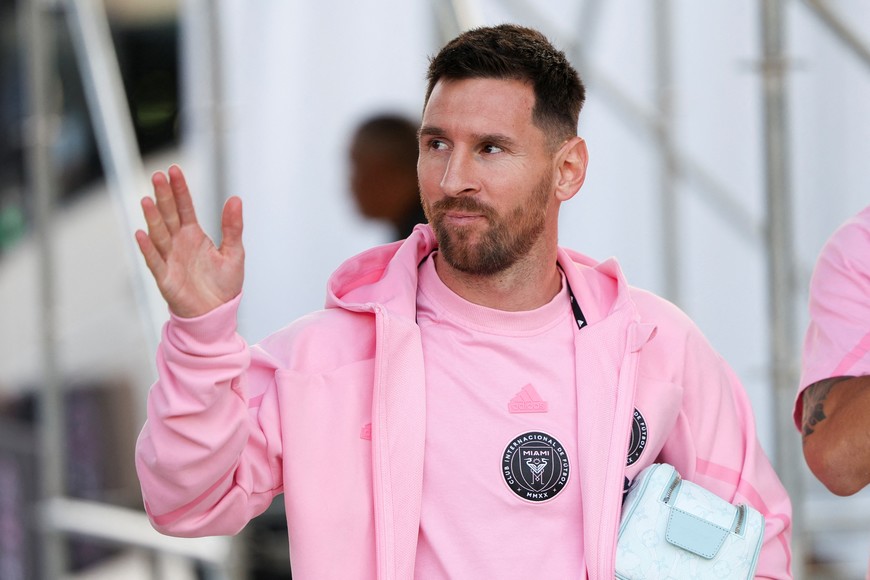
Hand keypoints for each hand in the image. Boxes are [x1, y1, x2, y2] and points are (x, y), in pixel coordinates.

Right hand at [135, 165, 243, 317]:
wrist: (217, 315)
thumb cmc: (224, 285)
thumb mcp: (234, 253)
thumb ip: (233, 227)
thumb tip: (235, 198)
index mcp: (194, 235)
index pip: (185, 207)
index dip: (179, 189)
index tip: (174, 170)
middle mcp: (179, 243)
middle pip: (169, 215)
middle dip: (163, 196)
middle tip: (158, 175)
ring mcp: (170, 259)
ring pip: (159, 234)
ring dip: (152, 218)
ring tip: (147, 200)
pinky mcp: (166, 278)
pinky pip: (154, 261)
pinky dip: (147, 248)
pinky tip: (141, 233)